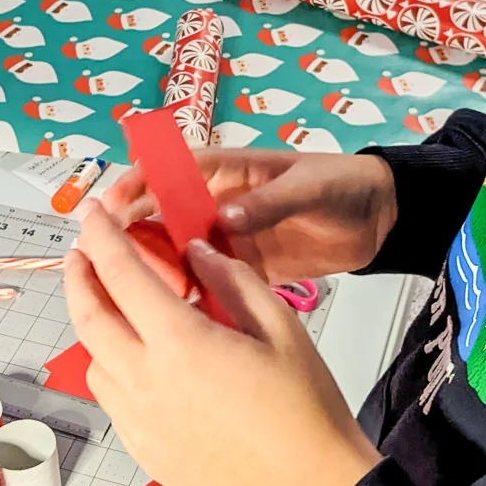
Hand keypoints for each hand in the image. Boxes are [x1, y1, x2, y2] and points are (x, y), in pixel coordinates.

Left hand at [66, 204, 379, 485]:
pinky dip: (110, 368)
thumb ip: (231, 279)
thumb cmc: (306, 411)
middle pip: (87, 317)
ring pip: (92, 361)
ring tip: (114, 307)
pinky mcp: (144, 451)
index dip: (100, 237)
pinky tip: (138, 361)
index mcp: (181, 343)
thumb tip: (195, 252)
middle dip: (78, 276)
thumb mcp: (282, 326)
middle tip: (82, 251)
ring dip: (93, 325)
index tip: (92, 215)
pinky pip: (110, 399)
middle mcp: (147, 382)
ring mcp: (140, 422)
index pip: (121, 273)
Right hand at [102, 148, 397, 282]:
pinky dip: (191, 293)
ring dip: (158, 267)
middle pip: (165, 216)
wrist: (381, 218)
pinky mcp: (247, 269)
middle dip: (134, 232)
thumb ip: (269, 202)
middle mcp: (220, 204)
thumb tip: (224, 218)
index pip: (171, 172)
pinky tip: (174, 314)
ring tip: (132, 292)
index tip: (110, 204)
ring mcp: (231, 238)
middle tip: (104, 258)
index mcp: (229, 171)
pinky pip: (210, 280)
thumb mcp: (309, 187)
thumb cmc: (342, 185)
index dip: (138, 184)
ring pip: (182, 252)